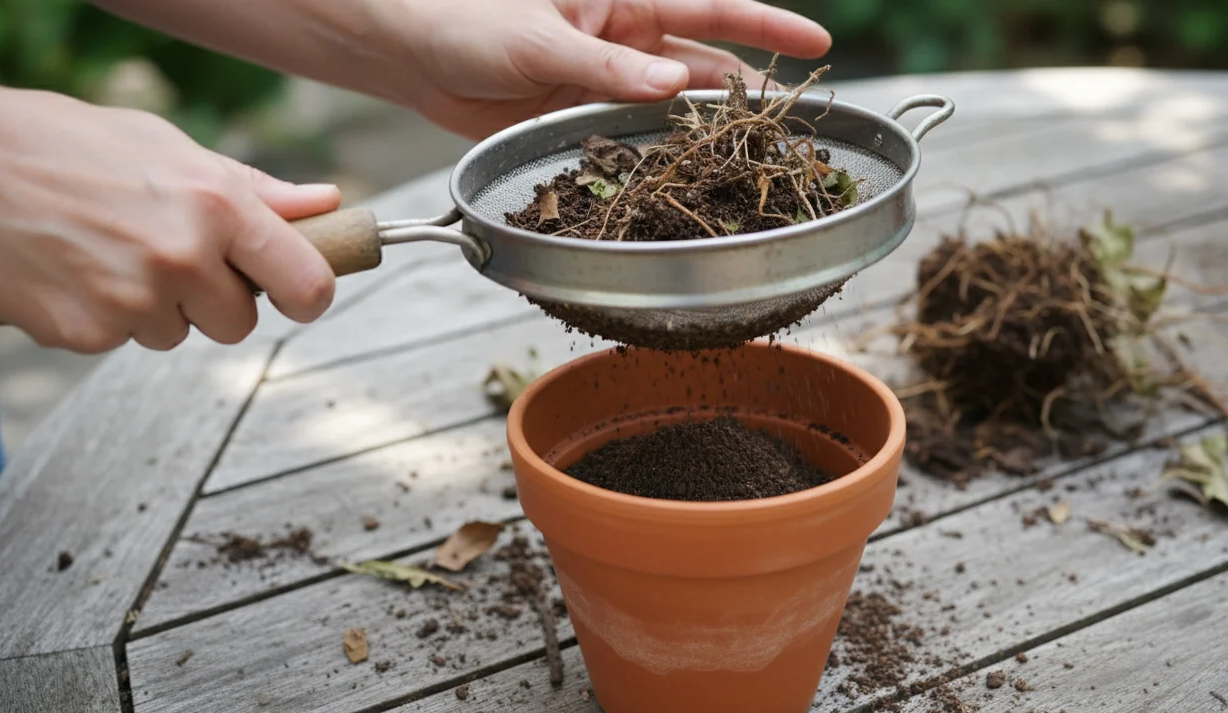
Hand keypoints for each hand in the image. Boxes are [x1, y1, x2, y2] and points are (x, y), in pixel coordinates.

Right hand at [0, 85, 340, 353]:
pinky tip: (78, 270)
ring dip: (157, 306)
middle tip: (170, 254)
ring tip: (111, 251)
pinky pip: (125, 341)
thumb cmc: (70, 146)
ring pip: (179, 334)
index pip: (308, 284)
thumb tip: (325, 204)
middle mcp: (184, 256)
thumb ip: (256, 190)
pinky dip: (107, 316)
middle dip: (214, 299)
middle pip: (240, 323)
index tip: (296, 293)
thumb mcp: (170, 148)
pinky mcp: (89, 332)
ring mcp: (134, 300)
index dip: (306, 295)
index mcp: (218, 205)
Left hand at [394, 0, 831, 138]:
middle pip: (706, 66)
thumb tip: (675, 85)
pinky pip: (633, 140)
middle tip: (791, 129)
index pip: (712, 10)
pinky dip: (656, 158)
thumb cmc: (466, 20)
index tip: (817, 41)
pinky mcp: (584, 119)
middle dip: (748, 94)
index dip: (767, 25)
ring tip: (746, 164)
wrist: (410, 53)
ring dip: (705, 133)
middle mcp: (627, 40)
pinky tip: (680, 180)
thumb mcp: (539, 42)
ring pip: (675, 110)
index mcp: (624, 0)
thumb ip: (606, 67)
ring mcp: (608, 82)